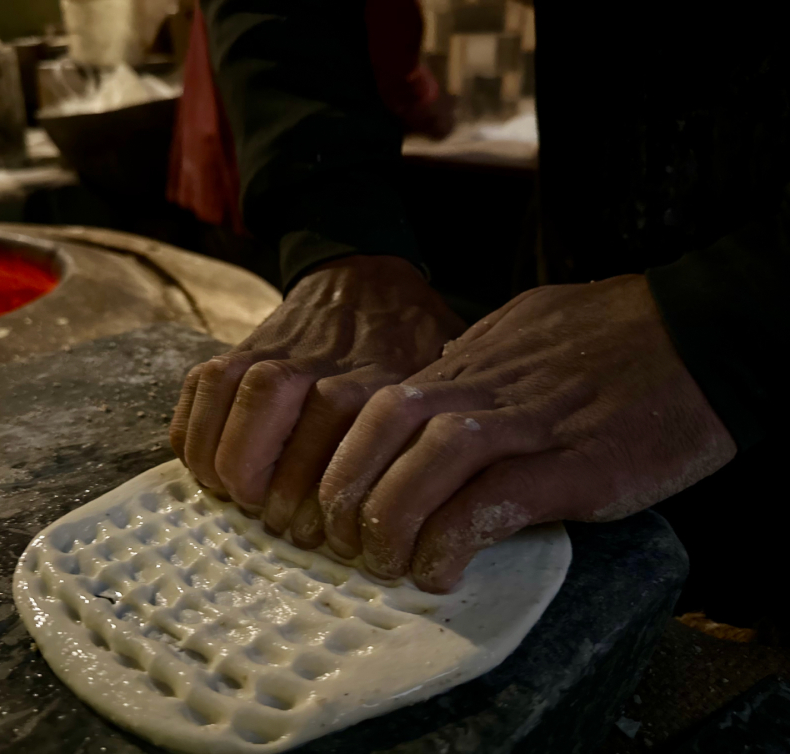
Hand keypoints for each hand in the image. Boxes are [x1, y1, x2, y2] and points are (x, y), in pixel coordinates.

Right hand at [169, 255, 464, 546]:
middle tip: (281, 524)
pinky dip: (194, 429)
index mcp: (376, 391)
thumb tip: (437, 518)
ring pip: (229, 414)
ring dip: (222, 466)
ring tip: (236, 496)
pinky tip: (207, 462)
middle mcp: (321, 372)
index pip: (331, 468)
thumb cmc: (406, 346)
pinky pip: (201, 389)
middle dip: (266, 500)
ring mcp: (274, 354)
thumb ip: (436, 438)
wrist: (366, 278)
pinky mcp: (241, 346)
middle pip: (269, 447)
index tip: (325, 535)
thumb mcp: (441, 386)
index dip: (318, 515)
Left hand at [319, 275, 736, 590]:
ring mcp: (532, 423)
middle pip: (387, 422)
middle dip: (347, 483)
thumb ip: (477, 359)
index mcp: (474, 361)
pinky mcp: (578, 464)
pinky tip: (441, 568)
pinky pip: (497, 499)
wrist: (707, 334)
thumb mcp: (528, 328)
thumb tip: (438, 379)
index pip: (379, 401)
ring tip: (381, 560)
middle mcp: (489, 387)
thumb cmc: (620, 334)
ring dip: (392, 513)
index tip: (328, 497)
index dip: (341, 453)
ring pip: (432, 458)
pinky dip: (457, 535)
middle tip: (336, 537)